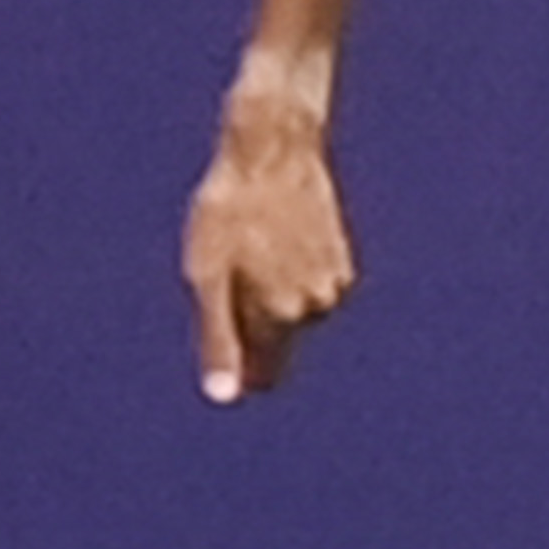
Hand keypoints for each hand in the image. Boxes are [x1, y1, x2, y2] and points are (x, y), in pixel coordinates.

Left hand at [184, 103, 353, 400]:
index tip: (223, 336)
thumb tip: (226, 396)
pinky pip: (305, 283)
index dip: (237, 364)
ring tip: (249, 245)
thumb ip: (218, 340)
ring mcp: (335, 281)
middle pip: (275, 339)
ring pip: (291, 309)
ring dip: (267, 292)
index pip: (264, 371)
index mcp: (282, 315)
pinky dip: (285, 272)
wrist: (272, 152)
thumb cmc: (228, 212)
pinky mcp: (341, 259)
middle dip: (247, 318)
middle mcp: (318, 305)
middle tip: (228, 265)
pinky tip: (271, 236)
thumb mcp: (207, 276)